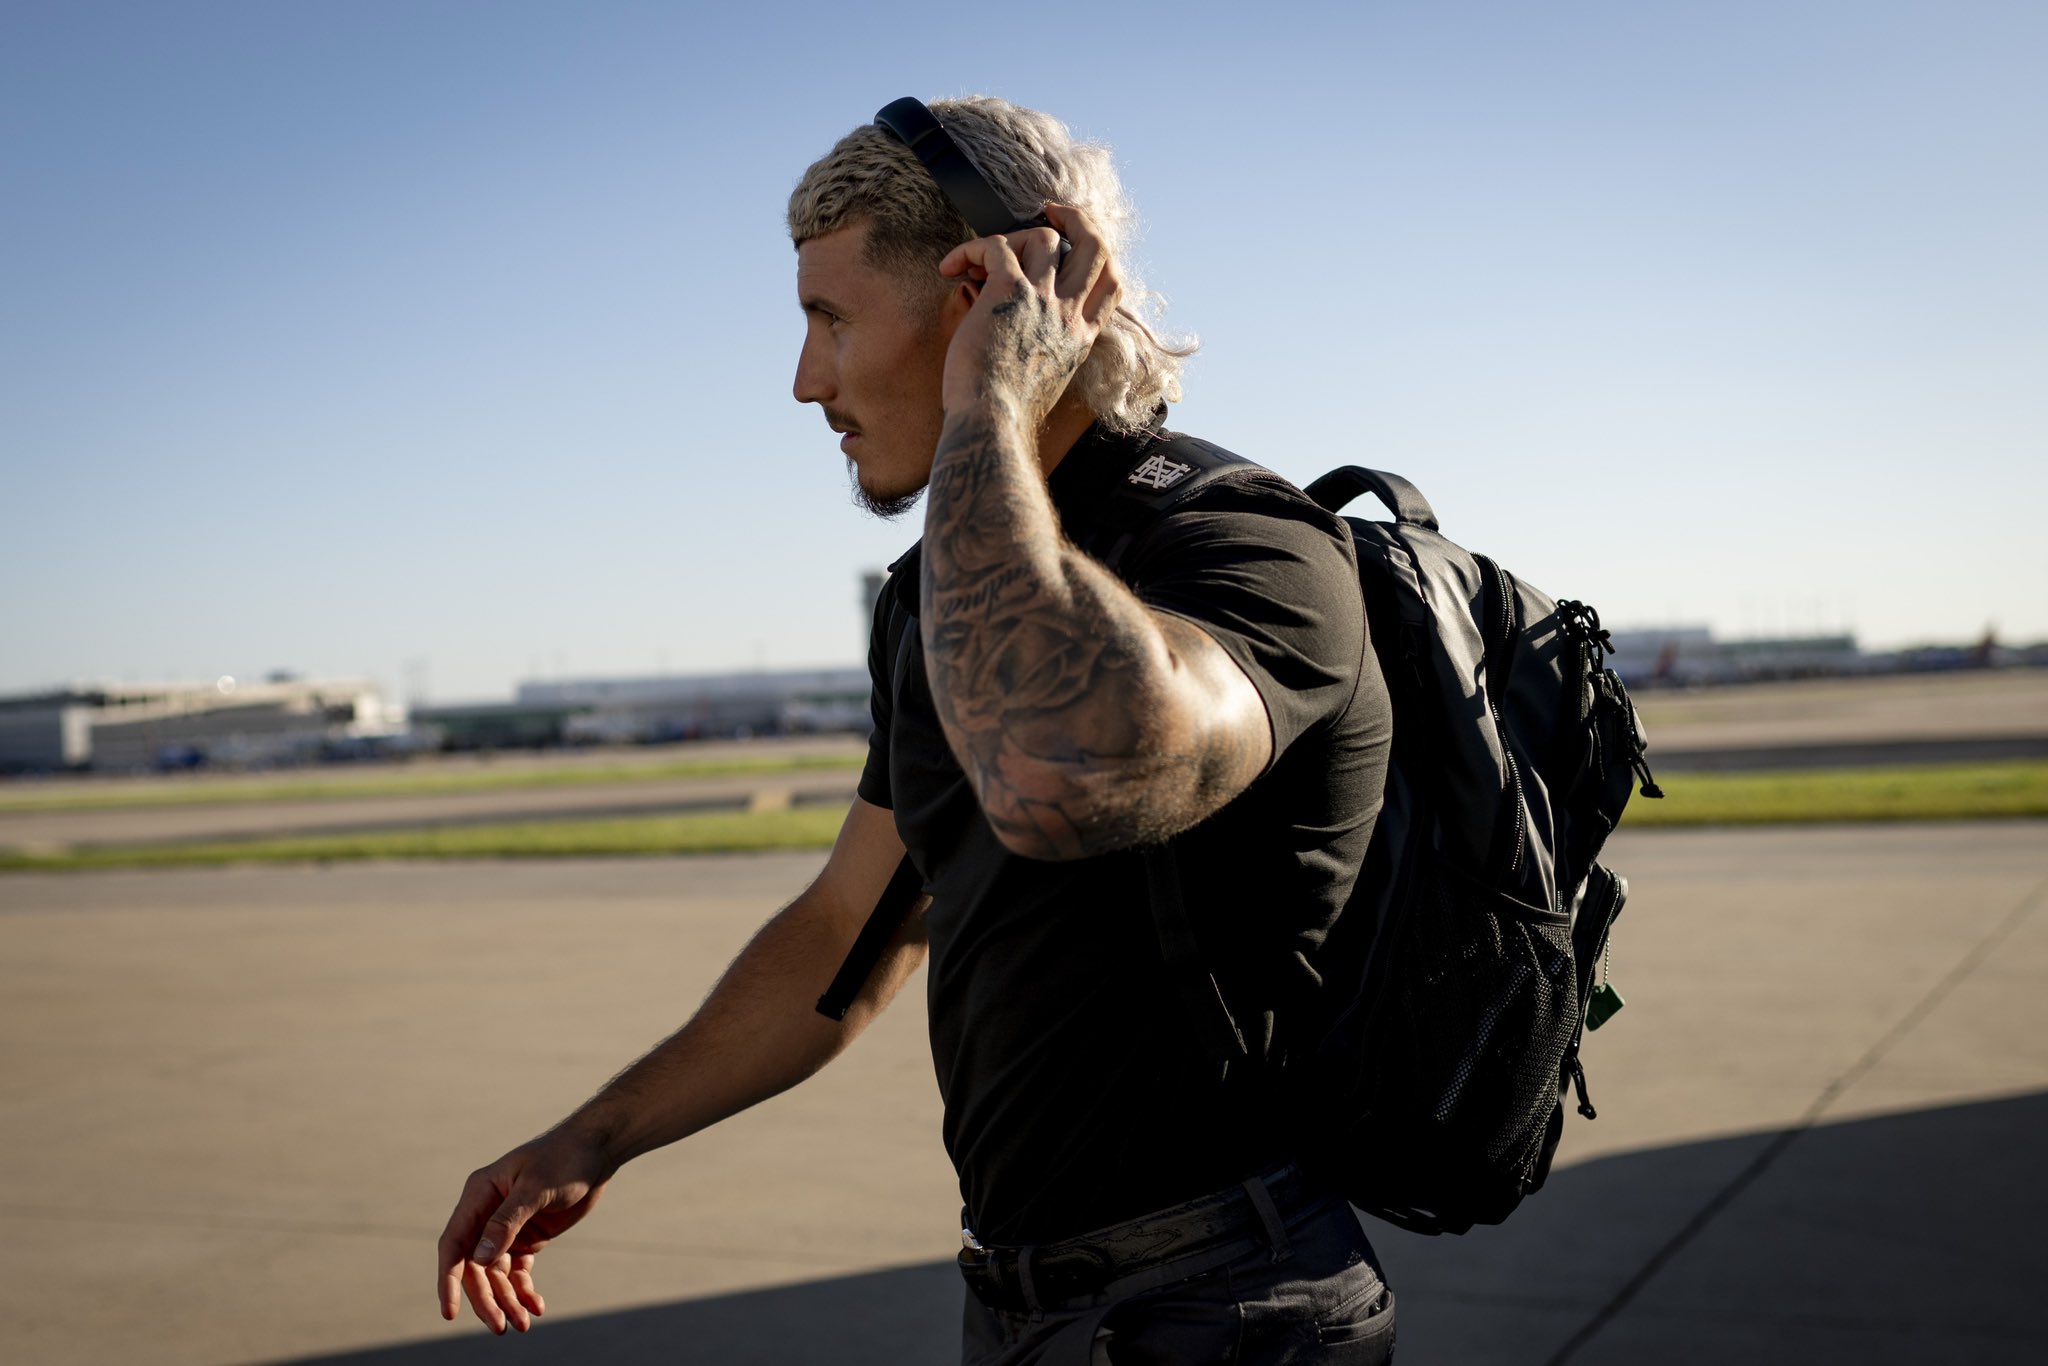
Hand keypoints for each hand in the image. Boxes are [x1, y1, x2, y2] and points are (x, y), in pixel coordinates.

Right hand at [435, 1128, 615, 1333]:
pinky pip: (518, 1271)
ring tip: (524, 1324)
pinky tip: (536, 1307)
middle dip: (487, 1299)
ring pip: (496, 1274)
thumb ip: (506, 1222)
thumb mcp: (536, 1188)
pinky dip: (524, 1290)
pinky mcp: (527, 1236)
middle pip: (475, 1267)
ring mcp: (506, 1227)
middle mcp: (486, 1213)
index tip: (450, 1311)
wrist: (597, 1150)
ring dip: (507, 1300)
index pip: (455, 1244)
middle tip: (501, 1327)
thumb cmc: (565, 1158)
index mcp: (479, 1194)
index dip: (449, 1279)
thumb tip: (478, 1259)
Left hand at [937, 202, 1121, 423]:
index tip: (1072, 243)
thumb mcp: (1043, 381)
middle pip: (1095, 245)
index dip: (1096, 254)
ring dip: (1010, 238)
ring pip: (1043, 237)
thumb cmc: (1005, 415)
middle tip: (1049, 211)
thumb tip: (1023, 329)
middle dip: (1075, 218)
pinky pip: (995, 246)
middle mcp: (1069, 315)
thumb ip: (1046, 348)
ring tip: (978, 259)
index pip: (1111, 281)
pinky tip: (949, 268)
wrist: (992, 427)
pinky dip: (969, 249)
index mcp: (1081, 337)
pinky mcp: (1008, 293)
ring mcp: (1043, 301)